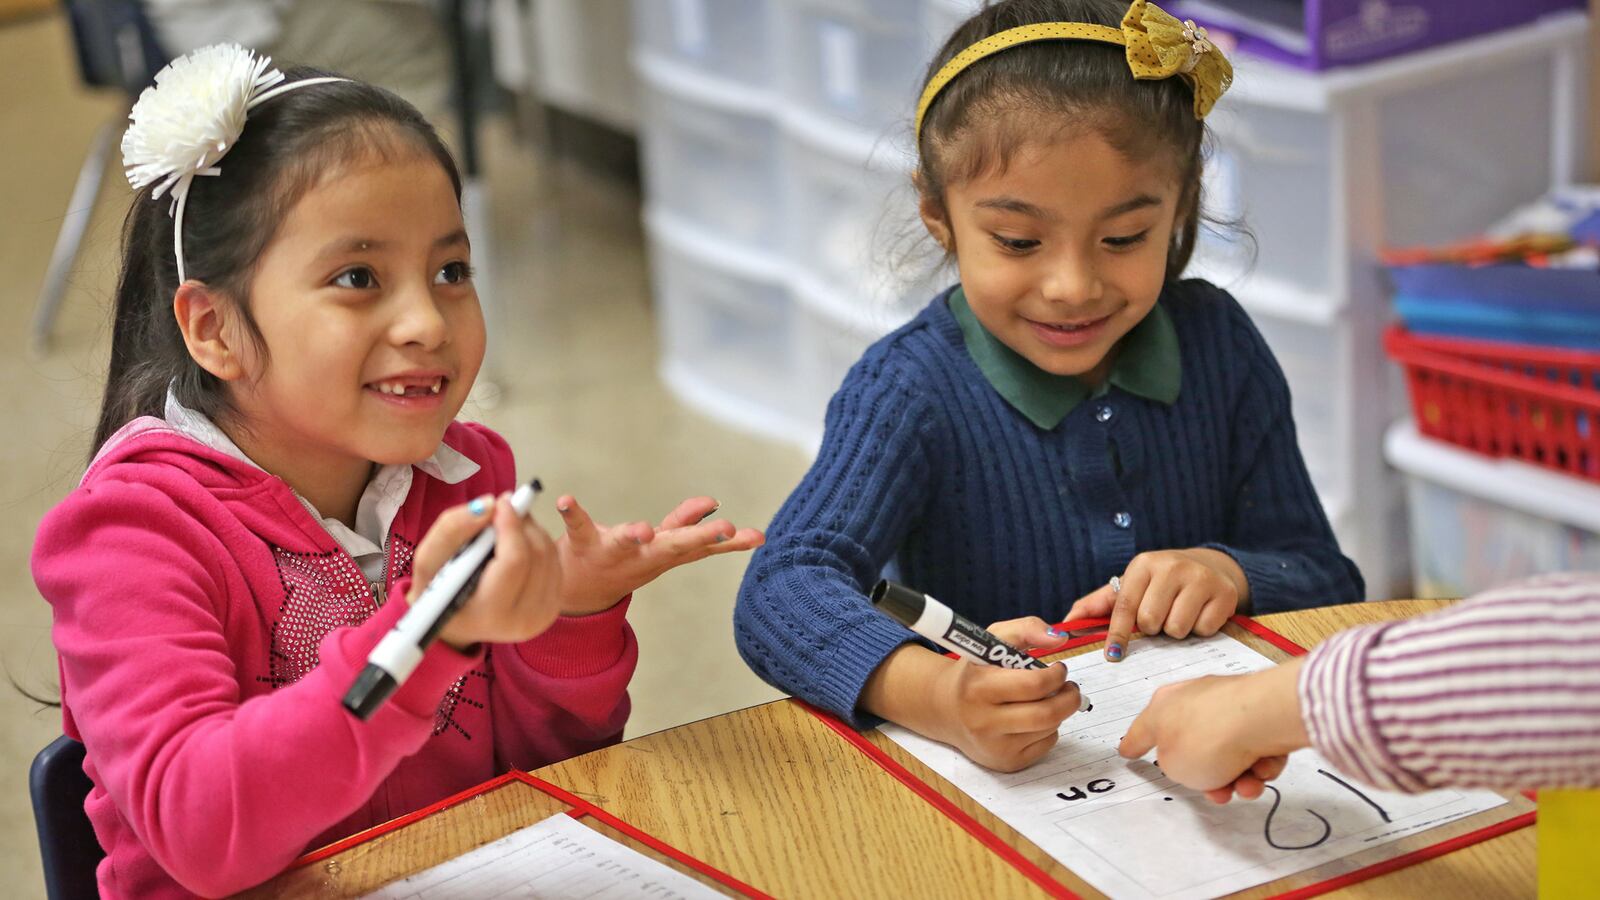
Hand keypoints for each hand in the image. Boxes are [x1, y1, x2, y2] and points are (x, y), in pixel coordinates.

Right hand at [412, 493, 563, 650]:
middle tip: (502, 508)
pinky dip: (538, 542)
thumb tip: (489, 504)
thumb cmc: (437, 592)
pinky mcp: (552, 607)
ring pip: (549, 555)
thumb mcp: (428, 563)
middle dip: (521, 523)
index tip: (501, 502)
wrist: (454, 623)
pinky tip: (517, 541)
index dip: (511, 526)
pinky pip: (554, 562)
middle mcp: (523, 620)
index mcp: (490, 614)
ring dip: (531, 529)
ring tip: (506, 524)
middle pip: (537, 555)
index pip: (514, 561)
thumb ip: (451, 530)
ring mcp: (542, 616)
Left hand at [554, 495, 764, 615]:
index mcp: (665, 553)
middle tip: (727, 527)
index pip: (702, 546)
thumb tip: (714, 503)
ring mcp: (614, 550)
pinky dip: (573, 513)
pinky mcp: (584, 543)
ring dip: (636, 536)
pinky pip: (578, 526)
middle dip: (702, 536)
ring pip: (628, 542)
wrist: (580, 593)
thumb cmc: (626, 562)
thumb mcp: (661, 548)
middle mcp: (644, 554)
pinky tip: (566, 500)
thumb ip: (686, 524)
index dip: (729, 541)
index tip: (755, 536)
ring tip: (642, 529)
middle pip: (675, 545)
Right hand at [863, 617, 1081, 772]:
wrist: (945, 708)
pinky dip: (1048, 729)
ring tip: (1045, 699)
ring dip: (1057, 711)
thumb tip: (1059, 639)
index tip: (1059, 667)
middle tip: (1070, 687)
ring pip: (1049, 728)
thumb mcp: (991, 639)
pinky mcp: (1006, 763)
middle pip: (1046, 714)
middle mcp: (983, 721)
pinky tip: (1033, 719)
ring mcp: (995, 747)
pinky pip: (1045, 745)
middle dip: (1069, 698)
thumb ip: (1026, 629)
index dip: (1056, 675)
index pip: (1033, 685)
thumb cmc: (974, 670)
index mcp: (977, 687)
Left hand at [1067, 548, 1247, 661]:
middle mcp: (1172, 566)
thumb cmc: (1160, 584)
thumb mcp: (1130, 587)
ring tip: (1179, 615)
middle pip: (1151, 621)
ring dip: (1175, 631)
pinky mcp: (1224, 593)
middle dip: (1152, 629)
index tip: (1113, 655)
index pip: (1125, 606)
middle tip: (1159, 618)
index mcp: (1143, 565)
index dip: (1117, 634)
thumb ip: (1097, 605)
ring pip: (1176, 629)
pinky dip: (1200, 630)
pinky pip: (1204, 630)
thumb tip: (1064, 625)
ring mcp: (1200, 578)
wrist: (1209, 566)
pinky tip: (1199, 615)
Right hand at [1118, 657, 1308, 802]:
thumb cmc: (1209, 737)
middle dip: (1208, 777)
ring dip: (1236, 776)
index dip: (1134, 745)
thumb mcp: (1173, 768)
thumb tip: (1187, 761)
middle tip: (1216, 792)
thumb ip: (1175, 767)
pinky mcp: (1257, 709)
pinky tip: (1262, 770)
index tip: (1127, 751)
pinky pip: (1252, 746)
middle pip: (1193, 747)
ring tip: (1246, 787)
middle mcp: (1192, 700)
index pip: (1142, 731)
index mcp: (1162, 708)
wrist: (1261, 719)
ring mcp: (1225, 703)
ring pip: (1226, 752)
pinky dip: (1258, 763)